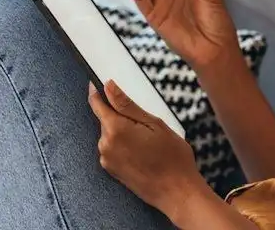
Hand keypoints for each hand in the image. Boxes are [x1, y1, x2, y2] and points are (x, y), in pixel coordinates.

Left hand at [89, 80, 209, 216]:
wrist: (176, 192)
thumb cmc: (172, 157)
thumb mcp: (154, 124)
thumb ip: (127, 105)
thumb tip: (108, 86)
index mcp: (115, 129)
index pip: (97, 103)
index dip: (97, 90)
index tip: (98, 81)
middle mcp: (105, 145)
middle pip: (106, 119)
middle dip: (121, 115)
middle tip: (146, 122)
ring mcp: (107, 159)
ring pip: (111, 134)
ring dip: (124, 131)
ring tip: (149, 141)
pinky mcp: (111, 170)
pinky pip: (113, 148)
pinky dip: (124, 145)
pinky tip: (144, 151)